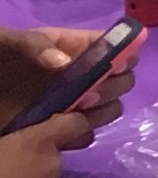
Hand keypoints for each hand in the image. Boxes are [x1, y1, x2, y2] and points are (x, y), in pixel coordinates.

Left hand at [0, 26, 140, 136]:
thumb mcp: (5, 43)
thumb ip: (33, 45)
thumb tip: (64, 63)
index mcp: (70, 46)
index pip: (114, 45)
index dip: (125, 54)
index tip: (115, 67)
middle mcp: (78, 73)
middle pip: (120, 78)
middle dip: (114, 86)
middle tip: (90, 95)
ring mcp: (70, 101)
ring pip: (109, 106)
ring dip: (103, 111)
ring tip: (77, 113)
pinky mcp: (57, 127)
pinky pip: (85, 133)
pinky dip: (81, 134)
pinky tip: (63, 132)